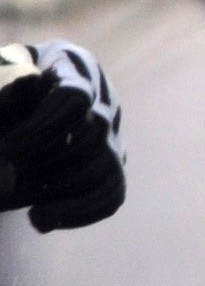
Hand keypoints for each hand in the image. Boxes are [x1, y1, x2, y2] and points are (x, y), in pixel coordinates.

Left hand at [0, 39, 123, 230]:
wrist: (3, 123)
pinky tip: (39, 220)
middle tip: (2, 178)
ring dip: (55, 190)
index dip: (41, 130)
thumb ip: (4, 87)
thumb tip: (30, 81)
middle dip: (43, 164)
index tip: (4, 152)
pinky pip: (111, 195)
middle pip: (93, 136)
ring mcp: (112, 135)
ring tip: (10, 198)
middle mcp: (104, 97)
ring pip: (106, 169)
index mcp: (73, 65)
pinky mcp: (111, 168)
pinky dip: (77, 213)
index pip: (76, 98)